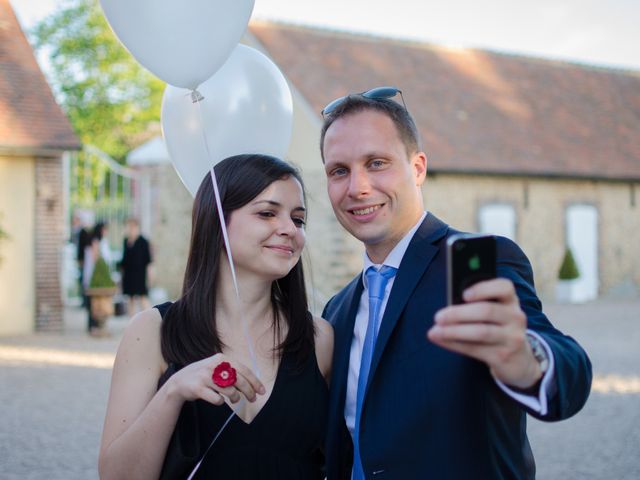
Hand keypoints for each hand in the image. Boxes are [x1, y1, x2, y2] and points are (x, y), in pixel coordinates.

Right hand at [168, 354, 264, 405]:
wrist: (179, 382)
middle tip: (253, 399)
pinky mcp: (198, 388)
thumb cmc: (204, 376)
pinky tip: (218, 400)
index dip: (254, 381)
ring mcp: (205, 377)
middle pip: (239, 381)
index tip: (262, 391)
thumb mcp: (217, 368)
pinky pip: (217, 399)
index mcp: (221, 359)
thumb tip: (252, 384)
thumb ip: (232, 373)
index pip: (244, 370)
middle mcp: (214, 366)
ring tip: (234, 400)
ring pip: (230, 391)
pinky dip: (220, 402)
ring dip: (235, 398)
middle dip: (249, 392)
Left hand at [427, 278, 541, 388]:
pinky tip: (441, 340)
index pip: (504, 287)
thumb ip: (475, 306)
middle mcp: (515, 317)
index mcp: (510, 300)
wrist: (518, 361)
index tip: (464, 294)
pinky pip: (475, 349)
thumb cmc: (496, 328)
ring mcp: (512, 337)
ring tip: (435, 331)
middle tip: (438, 317)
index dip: (483, 289)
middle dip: (459, 313)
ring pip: (481, 332)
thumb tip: (446, 309)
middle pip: (487, 311)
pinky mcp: (504, 356)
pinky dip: (454, 344)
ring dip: (454, 331)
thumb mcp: (493, 314)